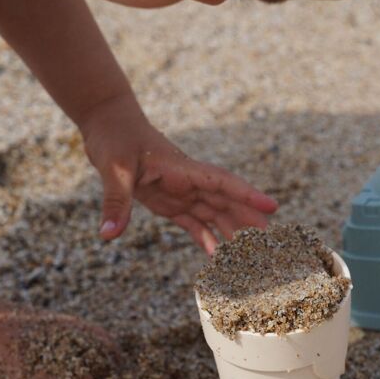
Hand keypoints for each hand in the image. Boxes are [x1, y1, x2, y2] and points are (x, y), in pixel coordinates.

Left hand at [80, 94, 277, 253]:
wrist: (107, 122)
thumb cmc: (114, 136)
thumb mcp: (114, 168)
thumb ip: (115, 201)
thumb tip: (108, 234)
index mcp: (183, 169)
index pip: (222, 182)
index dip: (247, 195)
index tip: (272, 207)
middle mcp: (187, 181)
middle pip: (225, 202)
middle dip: (247, 220)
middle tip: (269, 243)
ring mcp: (179, 191)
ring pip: (213, 214)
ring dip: (230, 232)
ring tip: (247, 257)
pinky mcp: (167, 201)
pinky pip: (192, 222)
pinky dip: (205, 237)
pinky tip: (215, 256)